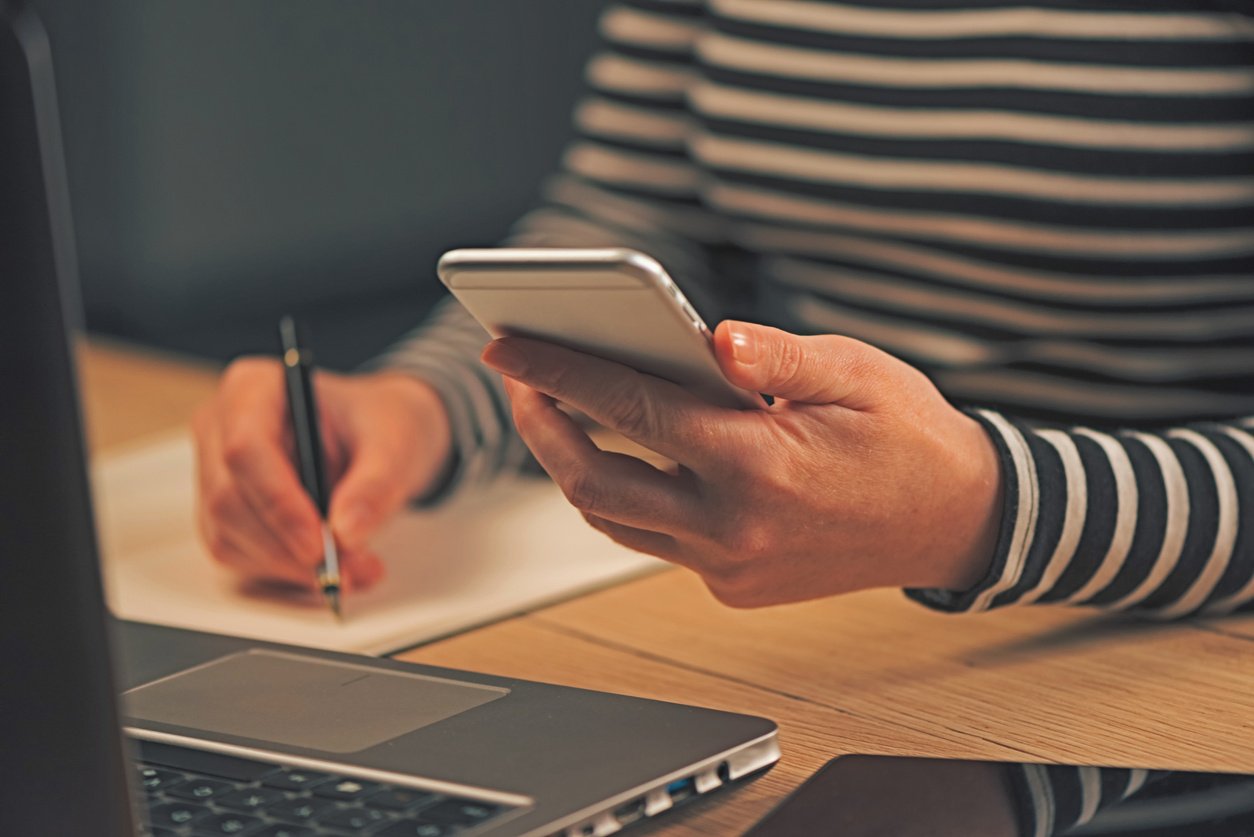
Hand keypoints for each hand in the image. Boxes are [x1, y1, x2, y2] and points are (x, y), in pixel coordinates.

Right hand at [192, 358, 451, 591]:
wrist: (379, 437)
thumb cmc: (379, 424)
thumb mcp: (395, 443)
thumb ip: (376, 485)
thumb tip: (347, 533)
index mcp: (254, 388)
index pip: (245, 450)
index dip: (279, 504)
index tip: (320, 545)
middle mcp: (222, 427)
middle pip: (229, 500)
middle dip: (288, 547)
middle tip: (350, 570)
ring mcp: (217, 472)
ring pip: (228, 536)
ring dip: (289, 567)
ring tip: (354, 569)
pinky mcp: (225, 513)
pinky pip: (240, 555)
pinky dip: (285, 573)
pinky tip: (330, 568)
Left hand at [482, 321, 1001, 606]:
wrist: (956, 521)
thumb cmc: (908, 436)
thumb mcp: (856, 372)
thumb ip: (776, 356)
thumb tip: (712, 337)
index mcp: (757, 462)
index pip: (628, 407)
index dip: (557, 370)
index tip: (507, 345)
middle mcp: (732, 526)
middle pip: (593, 481)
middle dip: (541, 426)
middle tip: (519, 380)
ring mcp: (730, 567)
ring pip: (615, 520)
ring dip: (573, 467)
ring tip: (559, 413)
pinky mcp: (735, 586)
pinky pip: (656, 543)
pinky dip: (628, 498)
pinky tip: (628, 454)